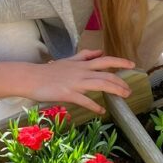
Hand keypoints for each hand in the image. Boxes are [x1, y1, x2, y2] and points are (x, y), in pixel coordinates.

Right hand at [0, 51, 134, 115]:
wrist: (30, 77)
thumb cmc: (49, 71)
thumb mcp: (69, 60)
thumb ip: (84, 56)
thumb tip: (99, 52)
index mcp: (82, 64)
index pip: (105, 60)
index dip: (120, 61)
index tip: (132, 64)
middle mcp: (81, 71)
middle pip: (107, 74)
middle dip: (121, 82)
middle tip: (129, 90)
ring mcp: (75, 82)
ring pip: (100, 84)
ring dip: (115, 90)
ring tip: (124, 97)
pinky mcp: (68, 93)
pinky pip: (85, 100)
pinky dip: (95, 106)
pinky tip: (101, 111)